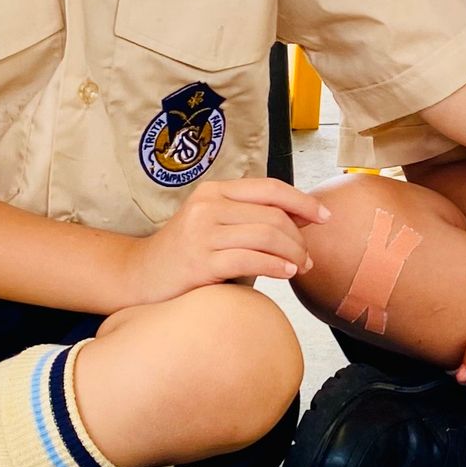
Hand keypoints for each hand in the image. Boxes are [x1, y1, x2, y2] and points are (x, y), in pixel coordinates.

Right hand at [122, 178, 330, 304]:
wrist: (140, 278)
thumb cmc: (188, 256)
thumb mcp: (219, 227)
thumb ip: (254, 220)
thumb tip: (304, 219)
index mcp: (214, 191)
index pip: (270, 188)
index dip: (303, 202)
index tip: (325, 217)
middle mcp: (207, 206)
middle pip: (273, 215)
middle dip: (300, 237)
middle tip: (308, 257)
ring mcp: (201, 233)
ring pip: (267, 235)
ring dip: (293, 253)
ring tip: (300, 267)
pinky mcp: (200, 262)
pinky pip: (251, 259)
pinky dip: (276, 266)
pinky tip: (286, 273)